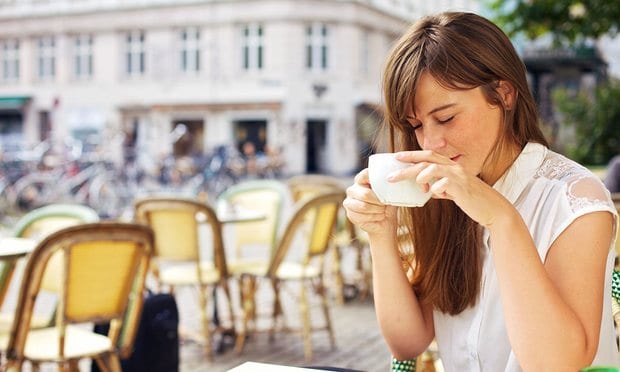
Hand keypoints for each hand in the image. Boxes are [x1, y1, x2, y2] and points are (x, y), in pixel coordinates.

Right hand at [343, 168, 397, 235]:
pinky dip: (374, 217)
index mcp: (361, 180)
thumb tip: (390, 180)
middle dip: (379, 202)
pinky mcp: (350, 214)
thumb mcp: (389, 193)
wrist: (386, 220)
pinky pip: (362, 216)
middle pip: (365, 194)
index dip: (374, 179)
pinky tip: (378, 216)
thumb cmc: (388, 204)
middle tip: (385, 204)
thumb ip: (386, 186)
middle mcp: (352, 189)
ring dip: (377, 210)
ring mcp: (349, 202)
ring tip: (383, 211)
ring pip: (364, 206)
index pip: (365, 175)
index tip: (386, 183)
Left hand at [390, 150, 511, 227]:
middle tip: (391, 175)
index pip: (428, 156)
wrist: (494, 210)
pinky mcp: (462, 188)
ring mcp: (459, 176)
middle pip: (426, 160)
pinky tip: (435, 194)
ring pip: (432, 168)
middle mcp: (454, 168)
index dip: (412, 155)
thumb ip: (442, 188)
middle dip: (407, 165)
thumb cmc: (474, 201)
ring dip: (420, 177)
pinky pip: (443, 184)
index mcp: (451, 167)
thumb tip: (430, 190)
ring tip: (419, 187)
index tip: (396, 157)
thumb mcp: (454, 192)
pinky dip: (435, 188)